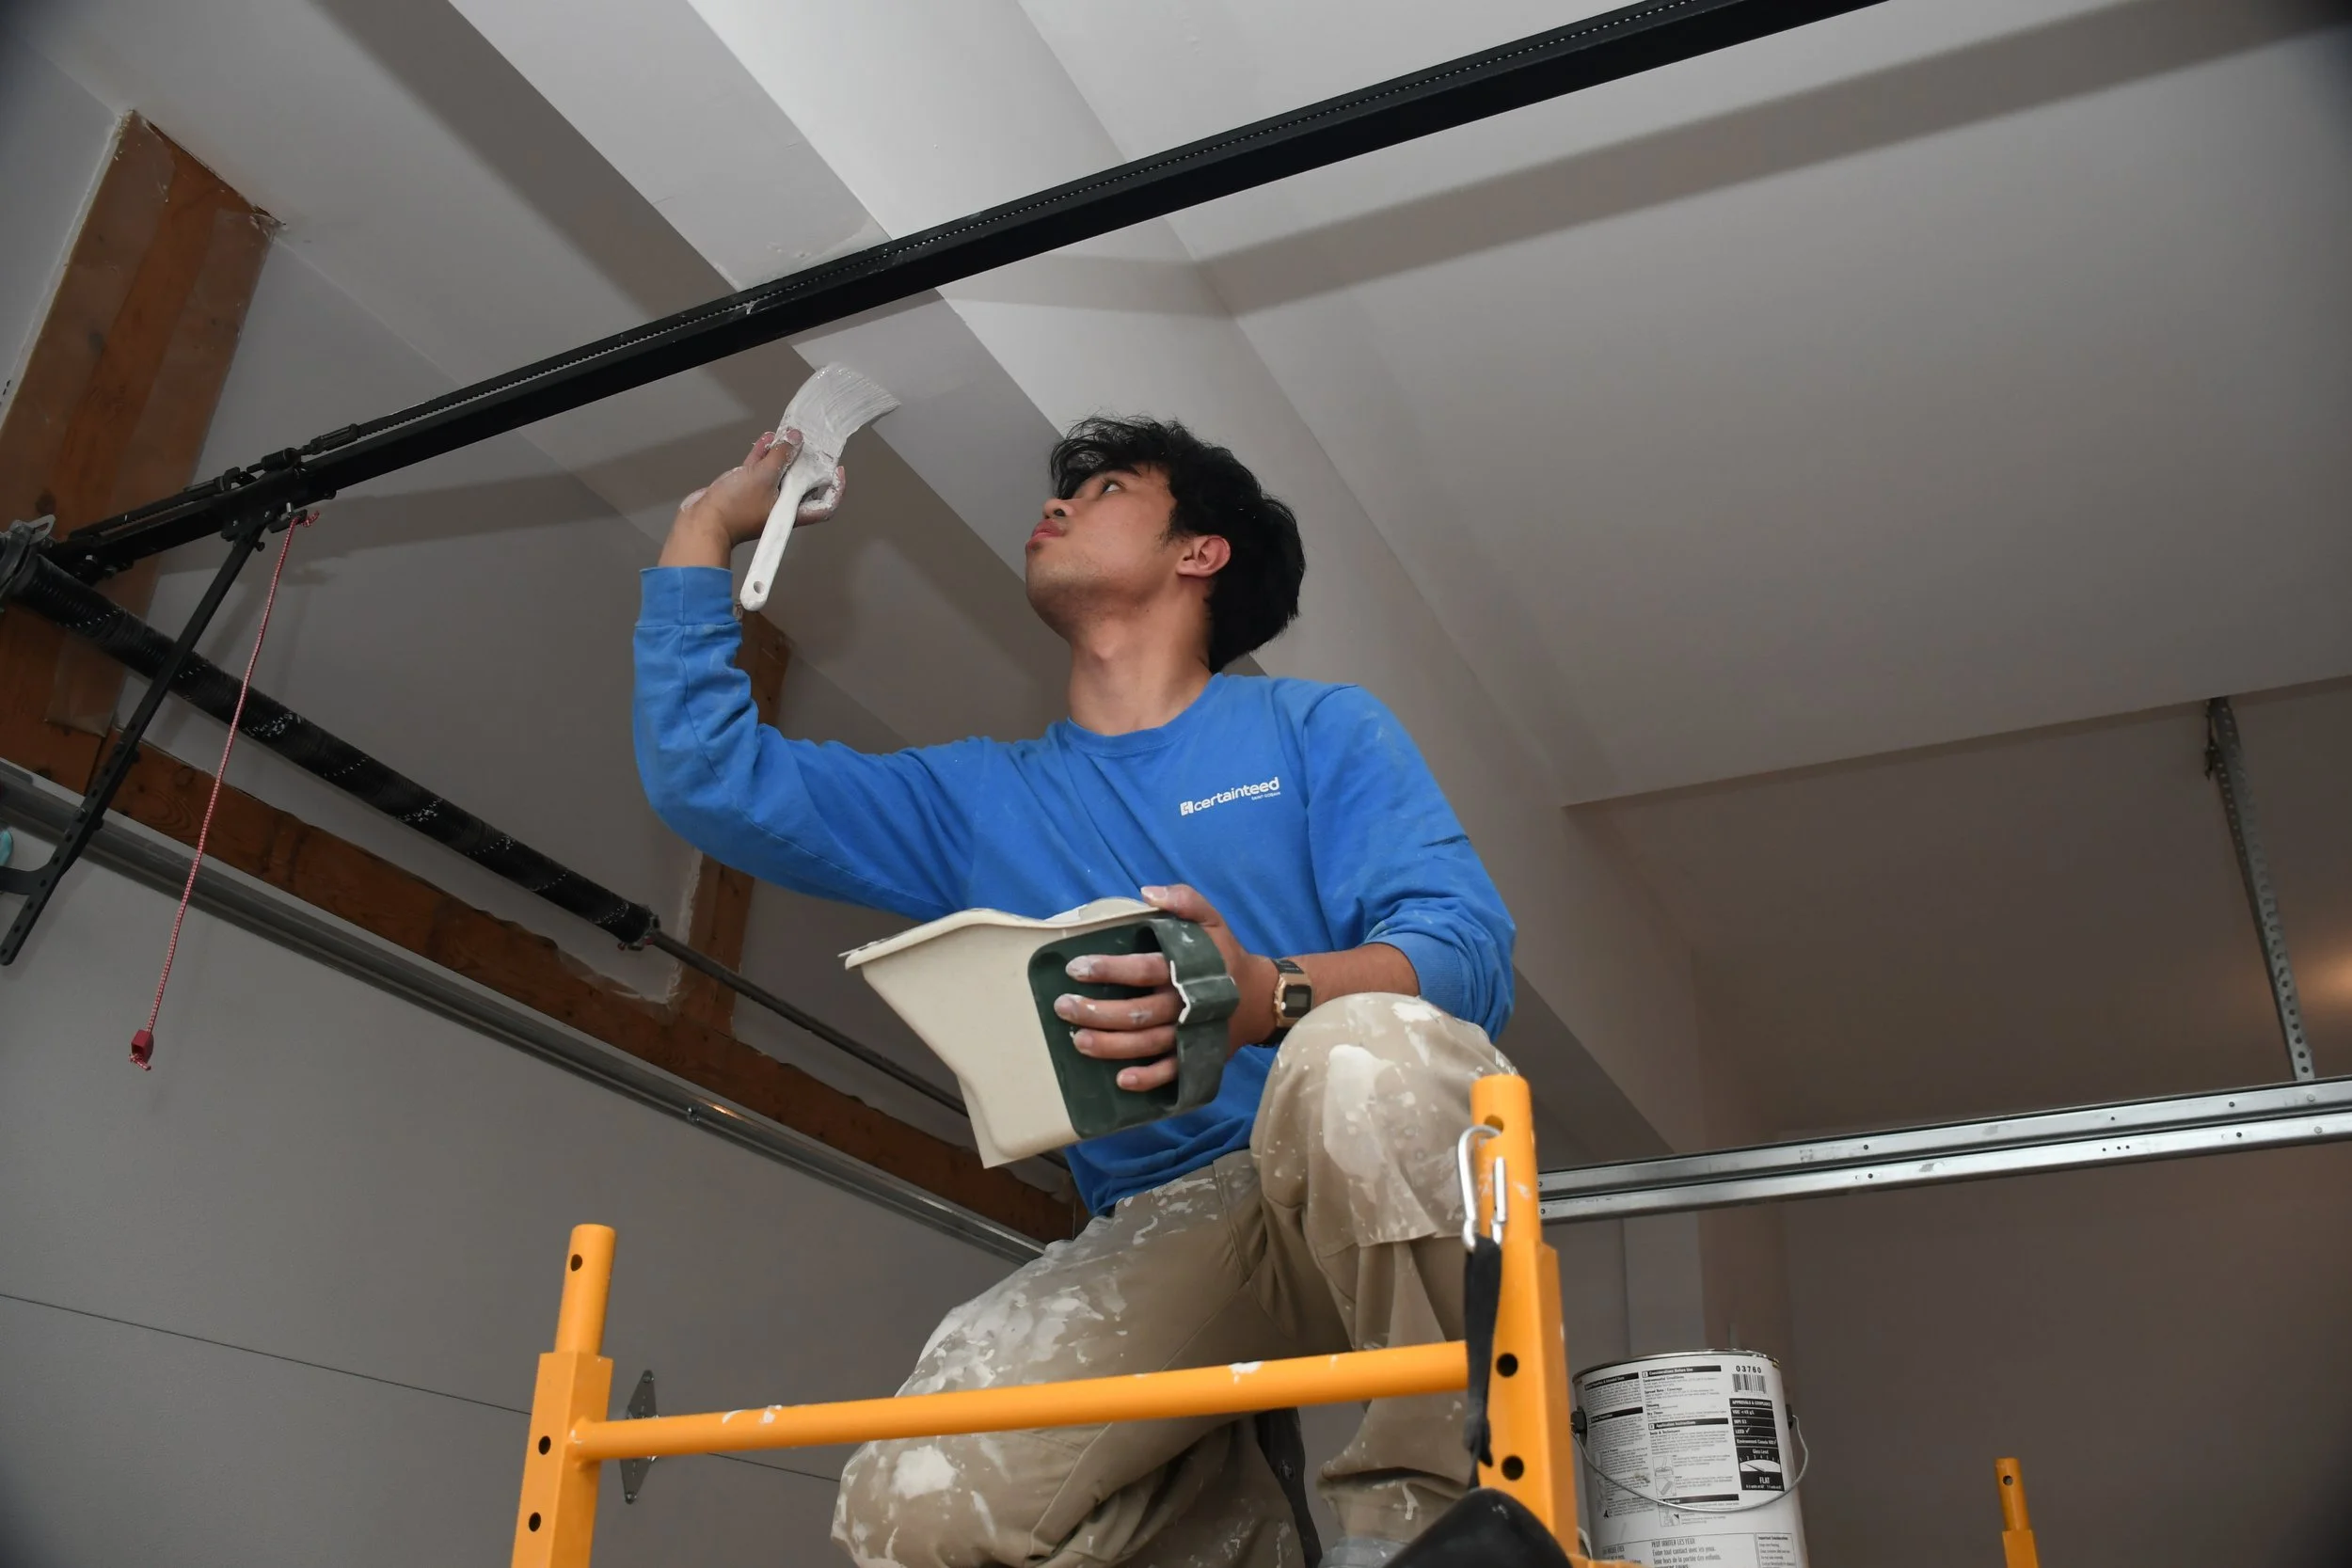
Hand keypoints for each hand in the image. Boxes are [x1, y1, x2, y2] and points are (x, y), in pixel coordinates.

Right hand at [659, 428, 848, 567]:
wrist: (702, 521)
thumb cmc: (733, 509)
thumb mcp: (763, 477)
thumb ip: (781, 456)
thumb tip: (795, 439)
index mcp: (791, 512)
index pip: (824, 505)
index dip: (835, 490)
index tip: (836, 470)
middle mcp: (780, 507)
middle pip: (802, 485)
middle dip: (805, 463)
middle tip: (809, 444)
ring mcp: (762, 499)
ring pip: (779, 475)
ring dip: (782, 455)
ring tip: (786, 435)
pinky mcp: (744, 492)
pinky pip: (759, 471)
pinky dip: (763, 456)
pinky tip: (767, 439)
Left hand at [1053, 884, 1278, 1091]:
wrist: (1260, 998)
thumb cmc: (1224, 955)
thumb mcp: (1211, 919)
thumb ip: (1184, 900)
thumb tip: (1147, 891)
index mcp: (1187, 969)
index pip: (1143, 969)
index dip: (1109, 969)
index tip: (1076, 968)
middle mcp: (1187, 1005)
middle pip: (1138, 1013)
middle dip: (1097, 1011)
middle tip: (1063, 1006)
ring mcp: (1192, 1035)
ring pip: (1148, 1045)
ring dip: (1110, 1045)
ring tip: (1078, 1040)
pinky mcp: (1197, 1057)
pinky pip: (1172, 1074)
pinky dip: (1148, 1080)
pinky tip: (1121, 1080)